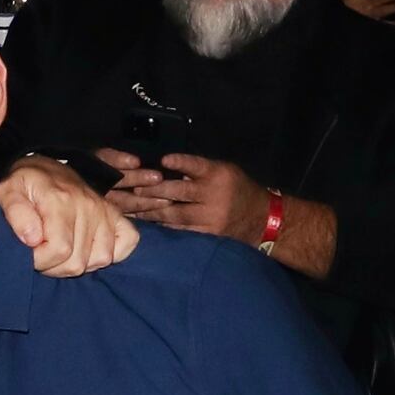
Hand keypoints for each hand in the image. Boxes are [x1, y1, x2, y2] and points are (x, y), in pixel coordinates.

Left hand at [0, 157, 140, 277]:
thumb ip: (16, 213)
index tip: (29, 252)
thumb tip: (33, 238)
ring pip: (101, 259)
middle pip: (78, 261)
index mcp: (60, 199)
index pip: (59, 250)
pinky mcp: (117, 215)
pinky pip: (127, 243)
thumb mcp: (8, 191)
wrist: (45, 168)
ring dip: (78, 262)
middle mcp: (88, 204)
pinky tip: (88, 247)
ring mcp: (105, 210)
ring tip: (61, 250)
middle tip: (42, 253)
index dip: (40, 260)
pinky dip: (111, 252)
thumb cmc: (25, 184)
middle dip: (54, 266)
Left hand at [100, 151, 262, 238]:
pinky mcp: (207, 235)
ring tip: (132, 209)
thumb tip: (168, 169)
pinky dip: (163, 228)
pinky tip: (147, 225)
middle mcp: (213, 196)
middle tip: (134, 188)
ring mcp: (210, 218)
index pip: (196, 166)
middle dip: (153, 191)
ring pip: (175, 215)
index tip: (163, 160)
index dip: (179, 163)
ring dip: (151, 212)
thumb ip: (199, 170)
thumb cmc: (238, 189)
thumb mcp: (224, 171)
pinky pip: (181, 231)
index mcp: (218, 175)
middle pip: (178, 192)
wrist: (262, 219)